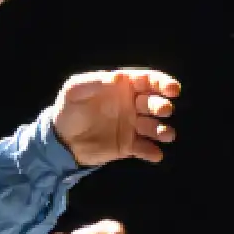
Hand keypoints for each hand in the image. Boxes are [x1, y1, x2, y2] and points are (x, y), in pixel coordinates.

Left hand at [49, 69, 180, 165]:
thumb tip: (116, 78)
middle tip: (162, 110)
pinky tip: (155, 154)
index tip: (173, 89)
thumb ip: (93, 81)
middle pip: (155, 103)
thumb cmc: (69, 108)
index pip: (148, 81)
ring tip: (165, 135)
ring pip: (154, 127)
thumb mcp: (74, 90)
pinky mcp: (128, 146)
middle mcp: (132, 105)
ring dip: (163, 130)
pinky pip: (145, 149)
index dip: (163, 83)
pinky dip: (152, 152)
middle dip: (161, 106)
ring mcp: (132, 127)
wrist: (60, 139)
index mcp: (123, 87)